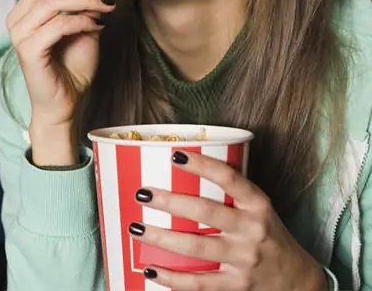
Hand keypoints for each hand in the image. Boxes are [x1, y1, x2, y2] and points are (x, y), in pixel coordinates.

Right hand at [7, 0, 114, 161]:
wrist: (65, 104)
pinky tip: (98, 25)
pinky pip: (57, 25)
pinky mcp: (28, 50)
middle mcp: (18, 17)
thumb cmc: (73, 67)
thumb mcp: (88, 25)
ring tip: (108, 6)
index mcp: (27, 7)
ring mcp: (20, 34)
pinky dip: (82, 21)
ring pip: (52, 0)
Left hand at [129, 151, 327, 290]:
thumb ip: (230, 194)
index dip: (202, 165)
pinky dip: (172, 279)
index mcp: (258, 205)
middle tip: (141, 193)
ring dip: (161, 239)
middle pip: (205, 212)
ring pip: (196, 248)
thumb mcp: (258, 209)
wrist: (298, 280)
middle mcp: (252, 230)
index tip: (174, 155)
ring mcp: (244, 260)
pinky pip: (199, 283)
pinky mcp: (237, 286)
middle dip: (169, 202)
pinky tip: (150, 270)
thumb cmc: (267, 235)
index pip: (230, 178)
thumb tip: (180, 171)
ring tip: (135, 229)